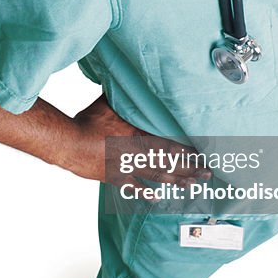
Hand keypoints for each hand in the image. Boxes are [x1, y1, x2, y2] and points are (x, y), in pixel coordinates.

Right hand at [71, 94, 209, 187]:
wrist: (69, 143)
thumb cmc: (88, 121)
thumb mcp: (109, 103)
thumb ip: (124, 97)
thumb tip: (133, 80)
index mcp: (139, 135)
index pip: (169, 144)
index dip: (187, 150)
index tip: (203, 155)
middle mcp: (137, 154)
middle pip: (169, 163)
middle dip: (189, 168)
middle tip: (207, 173)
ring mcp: (127, 168)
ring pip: (157, 176)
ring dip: (176, 181)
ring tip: (192, 185)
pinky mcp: (115, 178)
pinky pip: (134, 188)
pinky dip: (146, 193)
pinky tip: (158, 198)